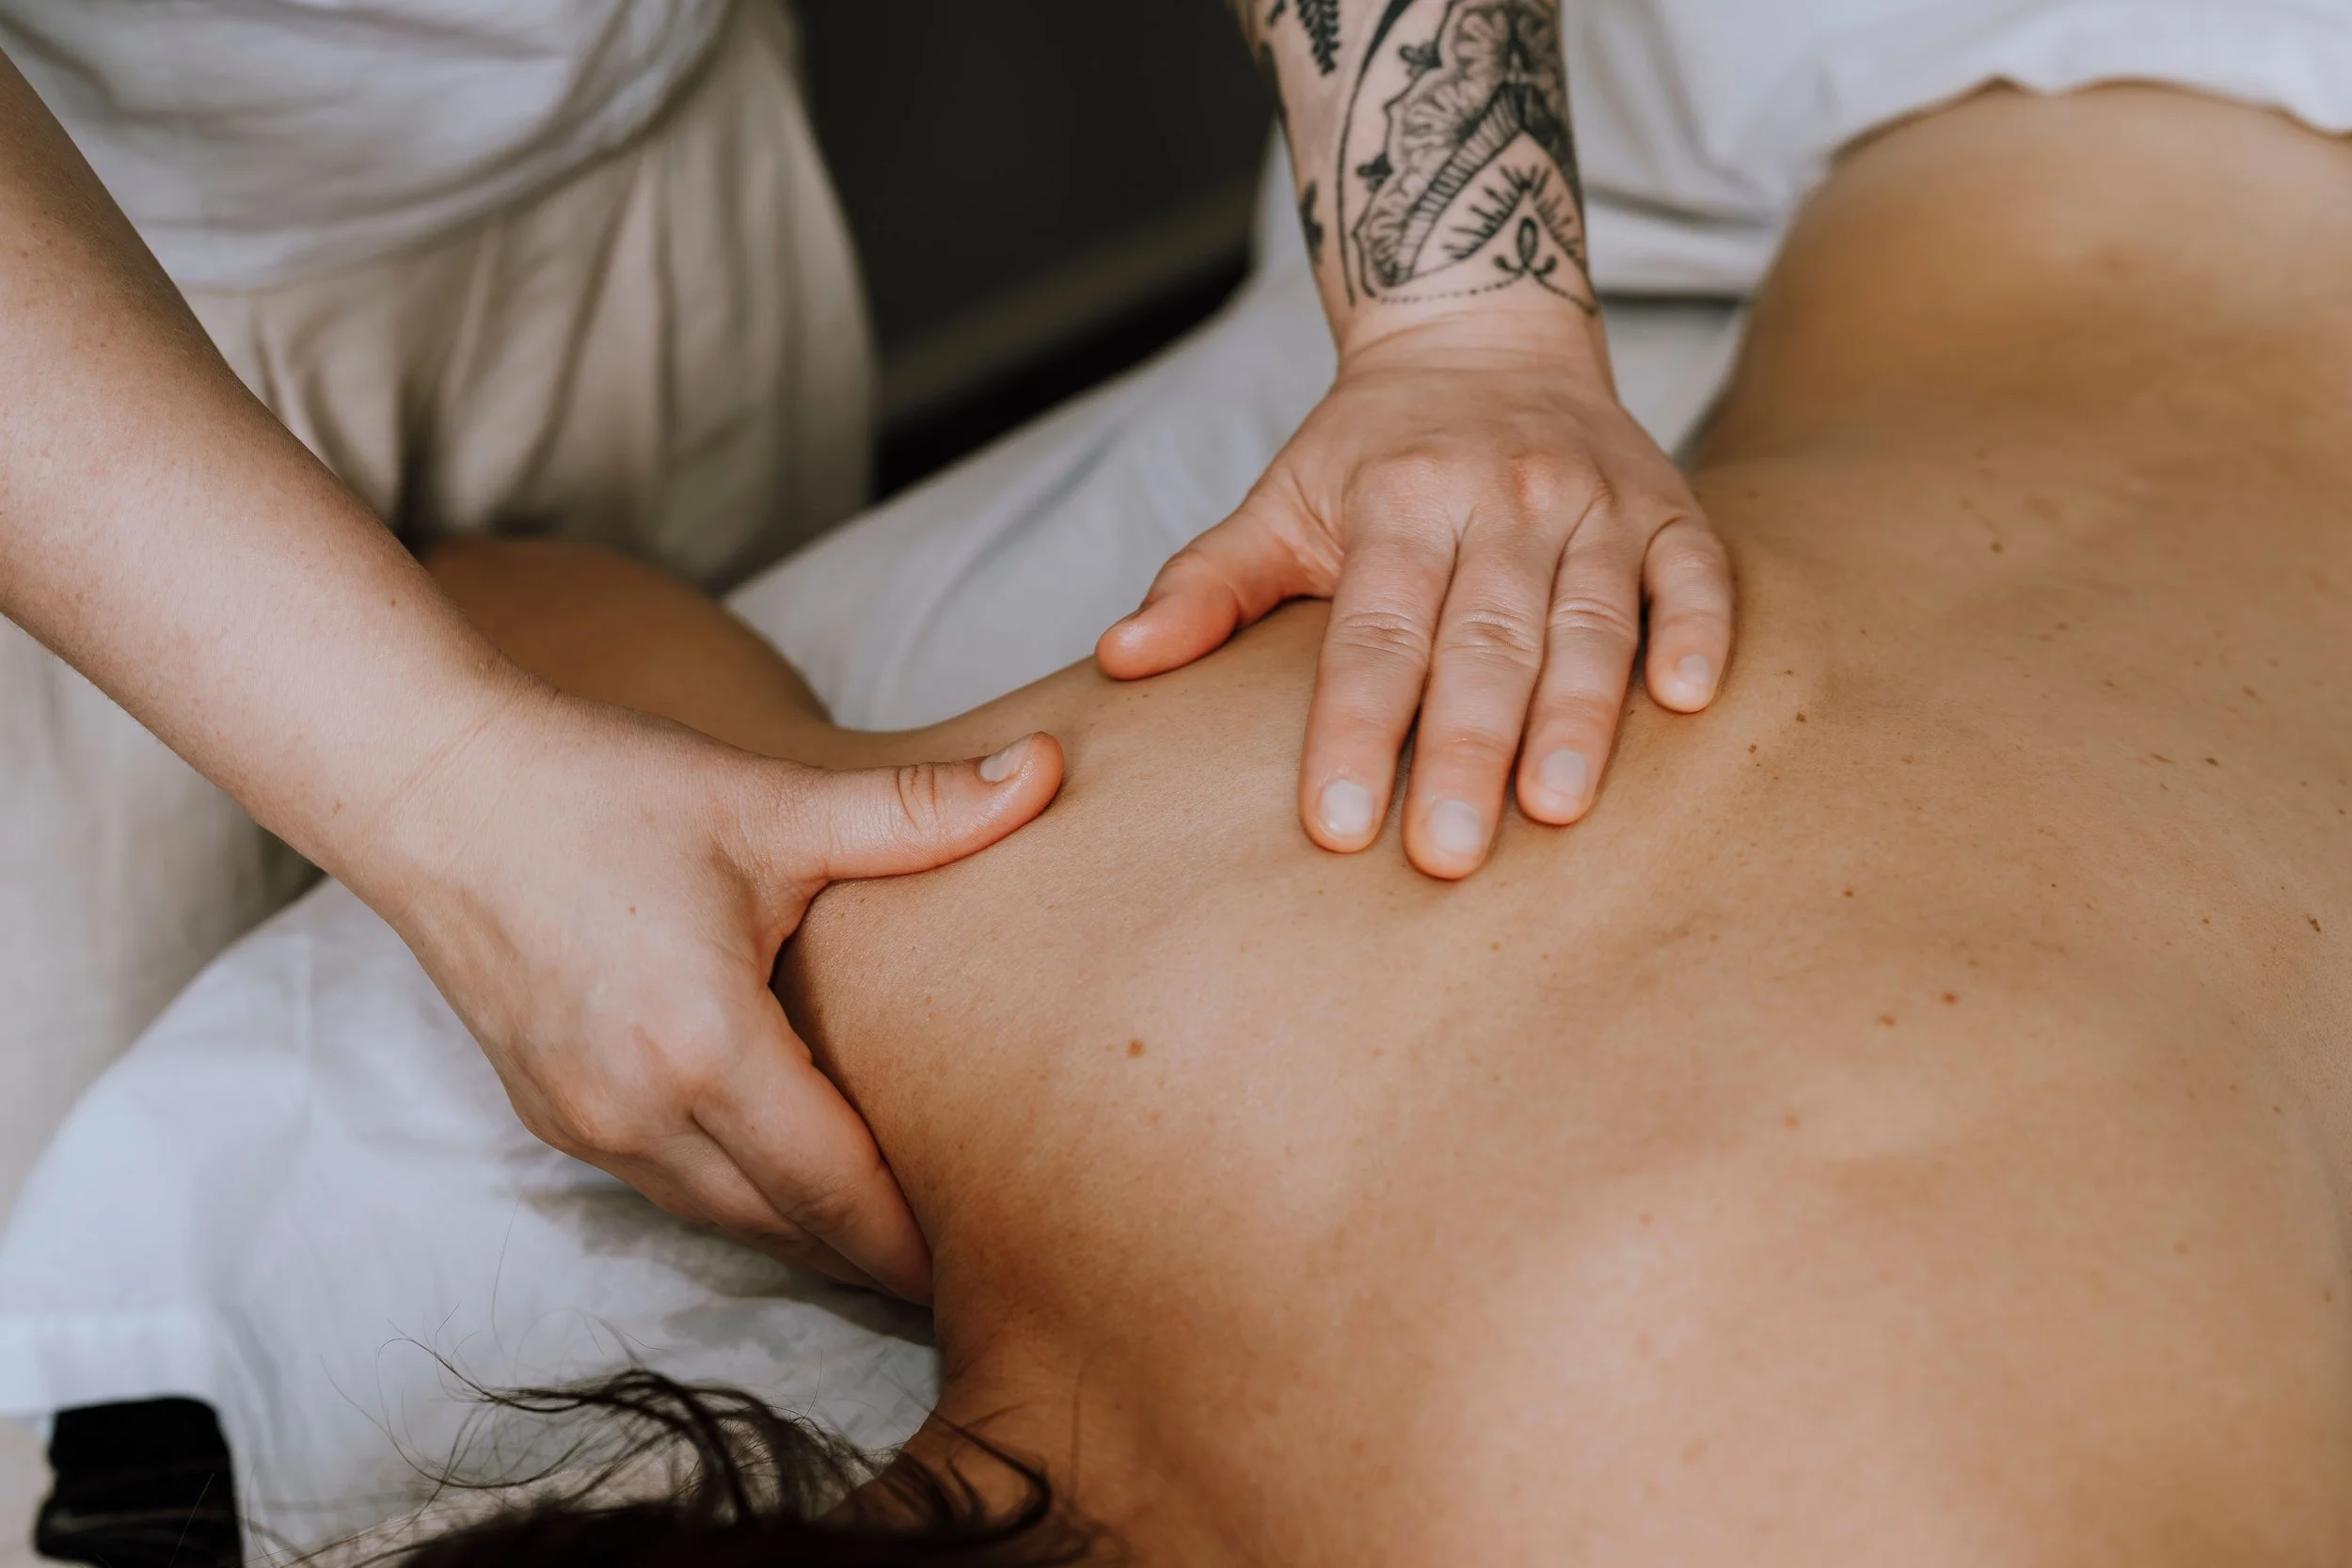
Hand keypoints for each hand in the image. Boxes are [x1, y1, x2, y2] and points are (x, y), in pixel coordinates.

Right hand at [358, 684, 1062, 1301]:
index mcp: (704, 1048)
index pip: (838, 1189)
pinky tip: (791, 1183)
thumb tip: (1049, 772)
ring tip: (894, 1242)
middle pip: (787, 1226)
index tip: (992, 1267)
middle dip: (874, 1256)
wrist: (431, 786)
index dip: (913, 1240)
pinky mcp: (552, 1116)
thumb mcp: (771, 801)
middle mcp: (638, 1112)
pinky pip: (670, 1188)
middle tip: (968, 1273)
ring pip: (725, 1219)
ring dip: (807, 1234)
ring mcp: (585, 1125)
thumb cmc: (604, 786)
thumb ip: (917, 810)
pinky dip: (739, 1199)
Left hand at [1097, 312, 1733, 878]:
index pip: (1370, 632)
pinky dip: (1699, 630)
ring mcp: (1592, 499)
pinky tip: (1689, 702)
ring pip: (1590, 617)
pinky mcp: (1668, 503)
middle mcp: (1499, 495)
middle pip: (1480, 638)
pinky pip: (1696, 571)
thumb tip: (1119, 659)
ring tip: (1556, 809)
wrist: (1482, 331)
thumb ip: (1209, 584)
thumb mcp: (1279, 499)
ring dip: (1578, 715)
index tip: (1334, 823)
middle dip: (1461, 749)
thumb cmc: (1372, 451)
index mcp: (1396, 499)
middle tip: (1445, 854)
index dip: (1350, 728)